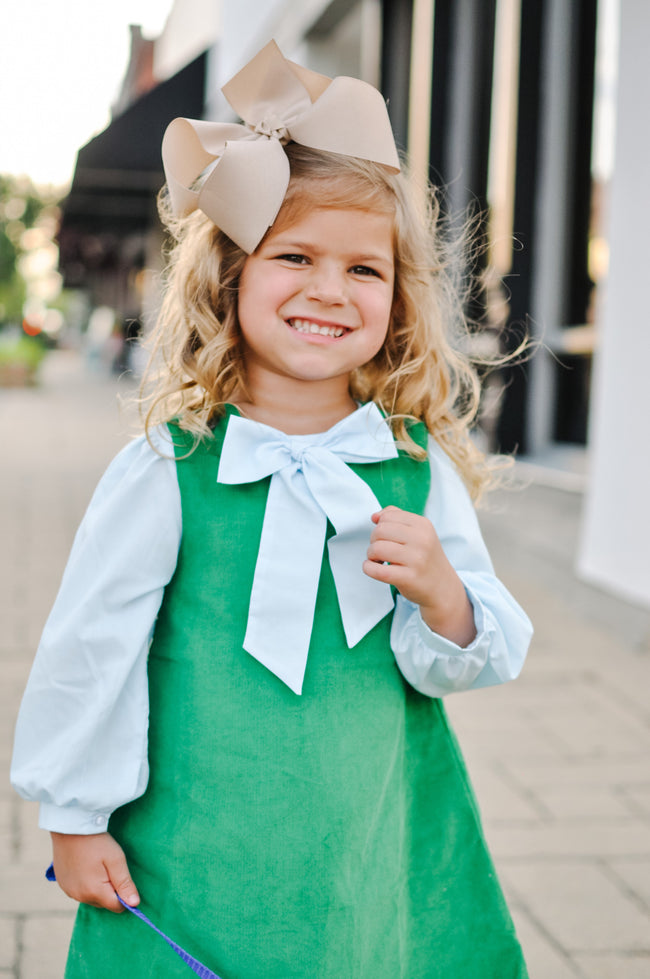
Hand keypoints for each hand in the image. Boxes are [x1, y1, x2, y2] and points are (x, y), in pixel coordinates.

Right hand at [50, 831, 139, 912]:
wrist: (71, 826)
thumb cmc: (97, 842)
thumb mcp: (116, 860)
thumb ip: (125, 884)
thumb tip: (134, 904)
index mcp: (94, 892)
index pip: (116, 907)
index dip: (125, 895)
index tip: (123, 877)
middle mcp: (79, 896)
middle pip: (103, 903)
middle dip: (111, 890)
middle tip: (110, 867)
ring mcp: (68, 890)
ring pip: (91, 897)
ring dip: (98, 887)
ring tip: (97, 864)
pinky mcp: (62, 883)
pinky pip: (79, 890)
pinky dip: (85, 883)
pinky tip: (86, 865)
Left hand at [363, 506, 476, 646]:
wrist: (443, 588)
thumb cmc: (425, 558)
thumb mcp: (419, 533)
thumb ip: (397, 518)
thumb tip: (374, 516)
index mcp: (423, 525)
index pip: (387, 516)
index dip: (380, 527)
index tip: (387, 539)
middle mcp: (422, 540)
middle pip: (379, 531)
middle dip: (374, 541)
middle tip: (381, 552)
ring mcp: (416, 560)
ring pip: (376, 549)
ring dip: (371, 555)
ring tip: (379, 561)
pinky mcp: (409, 578)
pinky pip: (376, 570)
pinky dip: (368, 568)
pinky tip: (374, 569)